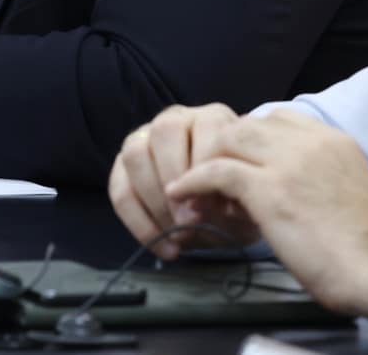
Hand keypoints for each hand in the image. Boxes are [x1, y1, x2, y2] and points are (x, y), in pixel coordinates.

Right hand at [108, 104, 257, 258]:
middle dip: (175, 178)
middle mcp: (176, 120)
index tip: (213, 202)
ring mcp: (144, 139)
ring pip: (135, 154)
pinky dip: (138, 222)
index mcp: (213, 119)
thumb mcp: (248, 200)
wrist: (224, 214)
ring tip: (177, 234)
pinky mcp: (123, 167)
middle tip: (189, 220)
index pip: (206, 127)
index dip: (206, 164)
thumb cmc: (239, 200)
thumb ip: (238, 199)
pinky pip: (119, 188)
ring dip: (154, 199)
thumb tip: (211, 207)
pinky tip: (162, 247)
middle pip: (164, 131)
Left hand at [162, 112, 367, 318]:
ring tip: (191, 189)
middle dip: (223, 149)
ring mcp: (289, 162)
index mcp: (333, 141)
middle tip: (209, 178)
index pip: (277, 119)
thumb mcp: (344, 191)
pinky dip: (193, 182)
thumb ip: (314, 176)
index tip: (241, 164)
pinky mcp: (270, 190)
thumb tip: (279, 185)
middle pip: (248, 126)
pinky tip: (182, 195)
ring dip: (204, 162)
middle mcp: (310, 142)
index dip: (251, 141)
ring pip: (228, 140)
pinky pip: (217, 172)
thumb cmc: (365, 246)